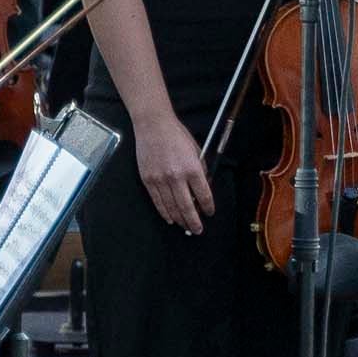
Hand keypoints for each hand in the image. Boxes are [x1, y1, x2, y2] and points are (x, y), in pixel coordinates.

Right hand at [133, 110, 215, 234]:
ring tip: (186, 227)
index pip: (203, 195)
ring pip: (171, 207)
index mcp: (192, 168)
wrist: (153, 126)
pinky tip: (170, 219)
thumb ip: (201, 170)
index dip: (208, 207)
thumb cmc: (178, 136)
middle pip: (187, 206)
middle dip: (194, 221)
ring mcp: (160, 180)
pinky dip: (164, 212)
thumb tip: (203, 188)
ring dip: (180, 220)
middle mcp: (176, 176)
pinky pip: (157, 201)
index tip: (210, 213)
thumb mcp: (197, 151)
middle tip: (198, 230)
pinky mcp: (148, 180)